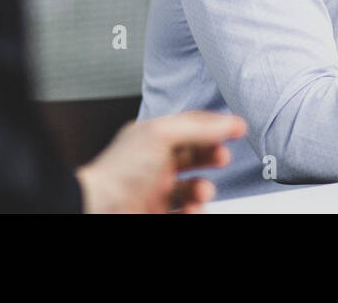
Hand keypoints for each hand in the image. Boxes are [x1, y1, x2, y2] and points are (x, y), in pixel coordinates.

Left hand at [76, 111, 246, 212]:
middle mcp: (155, 163)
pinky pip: (186, 211)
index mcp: (153, 138)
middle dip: (212, 157)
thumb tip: (228, 123)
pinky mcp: (156, 213)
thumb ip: (197, 127)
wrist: (98, 208)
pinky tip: (191, 208)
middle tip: (222, 158)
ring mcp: (156, 191)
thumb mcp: (162, 134)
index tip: (239, 128)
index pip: (191, 126)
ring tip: (201, 191)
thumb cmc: (119, 170)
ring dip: (204, 189)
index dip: (216, 125)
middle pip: (195, 156)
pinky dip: (194, 210)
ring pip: (192, 188)